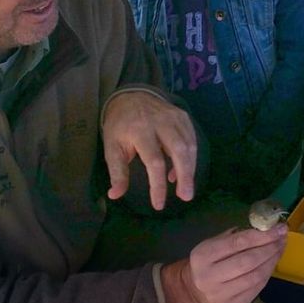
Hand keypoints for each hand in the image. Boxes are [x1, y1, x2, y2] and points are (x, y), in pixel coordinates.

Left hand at [102, 90, 196, 209]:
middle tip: (186, 197)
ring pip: (189, 145)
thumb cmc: (120, 126)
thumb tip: (115, 195)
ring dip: (190, 168)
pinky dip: (191, 156)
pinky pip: (192, 138)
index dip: (158, 185)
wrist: (130, 97)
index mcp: (139, 130)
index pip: (154, 161)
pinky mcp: (182, 116)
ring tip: (185, 188)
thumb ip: (117, 172)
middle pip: (179, 150)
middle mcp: (160, 122)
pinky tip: (181, 170)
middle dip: (185, 176)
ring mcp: (174, 117)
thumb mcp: (112, 148)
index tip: (158, 205)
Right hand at [161, 225, 286, 302]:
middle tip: (283, 237)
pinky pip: (257, 288)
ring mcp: (222, 294)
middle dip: (270, 247)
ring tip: (280, 248)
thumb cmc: (207, 262)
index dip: (262, 235)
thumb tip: (265, 228)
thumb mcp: (212, 243)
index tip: (279, 228)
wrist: (193, 291)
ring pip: (256, 276)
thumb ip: (235, 236)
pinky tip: (272, 263)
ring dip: (272, 260)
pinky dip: (267, 274)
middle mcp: (211, 276)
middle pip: (249, 261)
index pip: (238, 243)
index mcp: (204, 255)